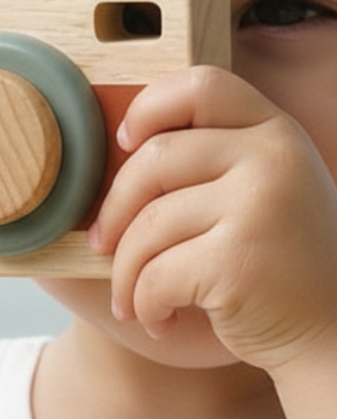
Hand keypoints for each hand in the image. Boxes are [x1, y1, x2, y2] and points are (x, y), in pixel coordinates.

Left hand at [92, 66, 336, 372]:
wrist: (329, 333)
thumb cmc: (274, 268)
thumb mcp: (256, 194)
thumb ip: (207, 163)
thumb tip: (113, 153)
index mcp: (273, 131)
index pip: (199, 86)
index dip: (147, 110)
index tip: (124, 145)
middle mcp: (272, 157)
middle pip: (152, 161)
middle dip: (112, 213)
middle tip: (103, 247)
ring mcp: (259, 204)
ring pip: (146, 227)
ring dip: (125, 275)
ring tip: (134, 301)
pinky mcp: (239, 259)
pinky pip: (155, 276)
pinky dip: (144, 306)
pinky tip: (160, 320)